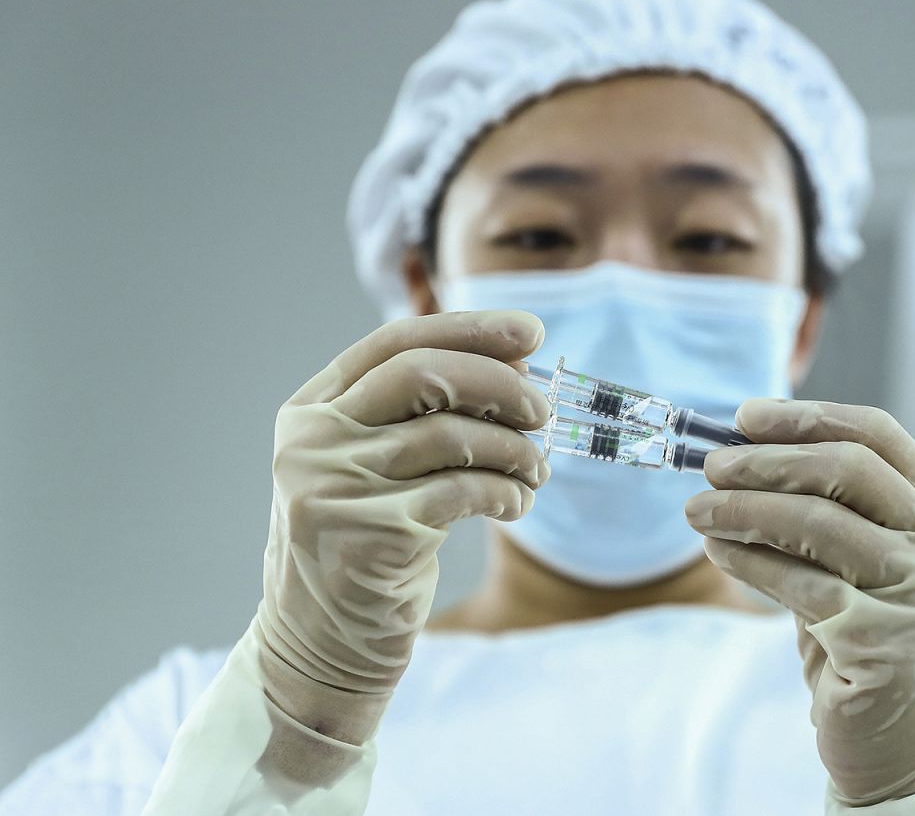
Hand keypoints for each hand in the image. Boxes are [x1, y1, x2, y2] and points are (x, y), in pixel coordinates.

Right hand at [253, 310, 550, 745]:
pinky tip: (518, 503)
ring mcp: (333, 487)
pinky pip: (462, 491)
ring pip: (451, 435)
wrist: (321, 645)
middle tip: (544, 410)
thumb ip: (423, 415)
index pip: (395, 342)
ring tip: (536, 469)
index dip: (469, 329)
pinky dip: (505, 491)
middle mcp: (312, 441)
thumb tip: (517, 365)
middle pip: (423, 375)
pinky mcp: (369, 535)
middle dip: (499, 384)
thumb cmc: (365, 543)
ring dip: (513, 449)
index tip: (530, 332)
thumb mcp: (375, 467)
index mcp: (310, 409)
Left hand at [685, 399, 914, 804]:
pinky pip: (799, 584)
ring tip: (698, 509)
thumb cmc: (869, 643)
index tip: (747, 415)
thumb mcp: (859, 566)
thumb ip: (823, 512)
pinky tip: (718, 550)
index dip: (810, 418)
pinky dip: (748, 560)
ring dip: (745, 508)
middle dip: (769, 460)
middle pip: (848, 470)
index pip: (880, 438)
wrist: (906, 746)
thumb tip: (737, 455)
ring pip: (818, 523)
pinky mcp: (884, 642)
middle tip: (711, 465)